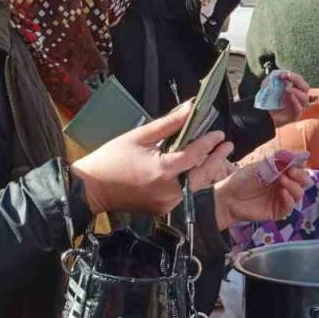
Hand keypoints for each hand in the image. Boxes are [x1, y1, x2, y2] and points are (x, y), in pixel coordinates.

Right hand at [71, 104, 230, 216]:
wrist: (90, 189)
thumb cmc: (111, 159)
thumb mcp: (140, 136)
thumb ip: (169, 123)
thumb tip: (190, 107)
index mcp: (163, 170)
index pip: (195, 154)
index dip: (208, 142)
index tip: (219, 133)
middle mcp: (170, 191)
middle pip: (202, 174)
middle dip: (216, 158)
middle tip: (227, 144)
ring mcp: (167, 204)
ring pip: (195, 186)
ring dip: (206, 170)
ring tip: (217, 154)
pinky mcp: (162, 211)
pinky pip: (184, 195)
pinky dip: (191, 182)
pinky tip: (197, 169)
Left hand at [213, 162, 310, 229]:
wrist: (228, 197)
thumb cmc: (241, 180)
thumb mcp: (260, 166)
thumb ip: (278, 161)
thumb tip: (296, 154)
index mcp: (280, 173)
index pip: (298, 168)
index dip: (299, 165)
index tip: (295, 162)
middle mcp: (283, 185)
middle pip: (303, 181)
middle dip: (300, 176)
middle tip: (291, 171)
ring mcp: (281, 198)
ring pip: (298, 193)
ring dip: (293, 186)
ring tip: (281, 180)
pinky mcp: (277, 211)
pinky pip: (290, 207)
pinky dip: (289, 199)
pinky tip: (282, 192)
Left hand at [268, 72, 310, 126]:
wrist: (264, 116)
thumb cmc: (268, 102)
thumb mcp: (268, 88)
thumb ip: (271, 80)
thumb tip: (276, 73)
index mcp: (295, 90)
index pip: (299, 81)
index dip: (293, 76)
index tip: (283, 74)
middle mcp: (298, 98)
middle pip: (305, 87)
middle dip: (297, 80)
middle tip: (287, 77)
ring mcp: (298, 107)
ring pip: (305, 98)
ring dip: (297, 91)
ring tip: (287, 89)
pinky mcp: (295, 116)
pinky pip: (299, 109)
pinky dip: (295, 103)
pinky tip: (290, 97)